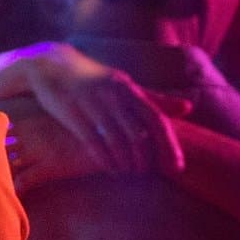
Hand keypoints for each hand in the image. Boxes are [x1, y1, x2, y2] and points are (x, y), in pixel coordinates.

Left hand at [7, 114, 106, 192]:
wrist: (103, 140)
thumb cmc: (79, 132)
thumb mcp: (54, 122)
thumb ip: (36, 127)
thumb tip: (24, 132)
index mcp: (28, 124)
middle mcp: (28, 137)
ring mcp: (36, 153)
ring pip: (6, 164)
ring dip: (0, 174)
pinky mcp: (46, 168)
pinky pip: (22, 181)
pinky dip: (15, 189)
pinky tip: (12, 195)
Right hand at [13, 42, 189, 174]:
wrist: (49, 65)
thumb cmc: (92, 78)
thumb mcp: (123, 83)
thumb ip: (154, 98)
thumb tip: (190, 107)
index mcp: (128, 88)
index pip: (156, 119)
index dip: (168, 146)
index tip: (175, 169)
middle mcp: (112, 95)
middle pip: (138, 134)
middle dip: (145, 160)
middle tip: (146, 174)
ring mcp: (91, 103)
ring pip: (116, 141)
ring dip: (125, 163)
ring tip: (128, 174)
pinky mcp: (71, 112)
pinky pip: (93, 141)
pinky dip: (104, 159)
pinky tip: (110, 169)